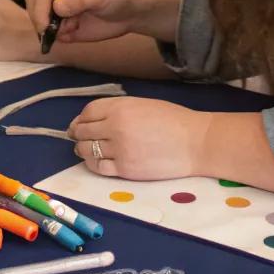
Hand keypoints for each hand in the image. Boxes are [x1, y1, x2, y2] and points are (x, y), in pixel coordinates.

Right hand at [24, 0, 147, 44]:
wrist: (131, 14)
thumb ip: (80, 1)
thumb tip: (57, 7)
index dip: (39, 8)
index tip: (45, 25)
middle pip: (33, 4)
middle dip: (39, 19)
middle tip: (49, 32)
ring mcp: (59, 10)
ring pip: (40, 21)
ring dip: (51, 29)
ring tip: (73, 28)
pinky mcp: (64, 26)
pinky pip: (52, 34)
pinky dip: (59, 37)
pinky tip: (75, 32)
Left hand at [69, 97, 206, 180]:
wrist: (196, 143)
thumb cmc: (173, 120)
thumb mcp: (143, 104)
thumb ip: (118, 110)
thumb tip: (93, 118)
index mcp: (120, 107)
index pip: (88, 112)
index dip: (80, 118)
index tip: (79, 123)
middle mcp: (115, 127)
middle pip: (83, 131)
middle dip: (77, 134)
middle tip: (77, 137)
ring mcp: (119, 149)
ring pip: (87, 150)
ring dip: (82, 149)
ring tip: (85, 150)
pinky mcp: (125, 169)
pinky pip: (98, 167)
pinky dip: (92, 164)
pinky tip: (96, 161)